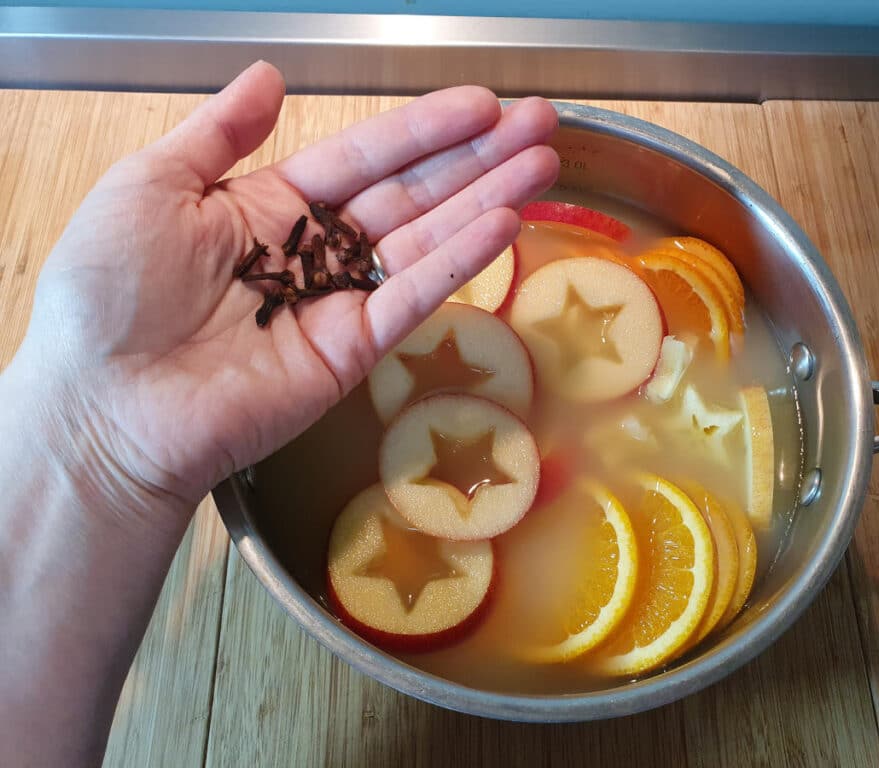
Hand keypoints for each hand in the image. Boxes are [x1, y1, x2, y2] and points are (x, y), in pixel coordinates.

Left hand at [15, 62, 559, 512]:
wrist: (103, 404)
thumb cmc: (107, 294)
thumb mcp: (152, 185)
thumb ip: (219, 131)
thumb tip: (268, 75)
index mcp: (268, 206)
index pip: (364, 156)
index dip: (423, 129)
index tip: (481, 103)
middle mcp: (314, 251)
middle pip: (412, 194)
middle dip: (477, 159)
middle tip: (539, 125)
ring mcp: (339, 303)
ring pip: (427, 241)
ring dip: (487, 201)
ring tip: (542, 165)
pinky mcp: (353, 352)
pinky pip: (414, 297)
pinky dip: (460, 261)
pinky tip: (505, 223)